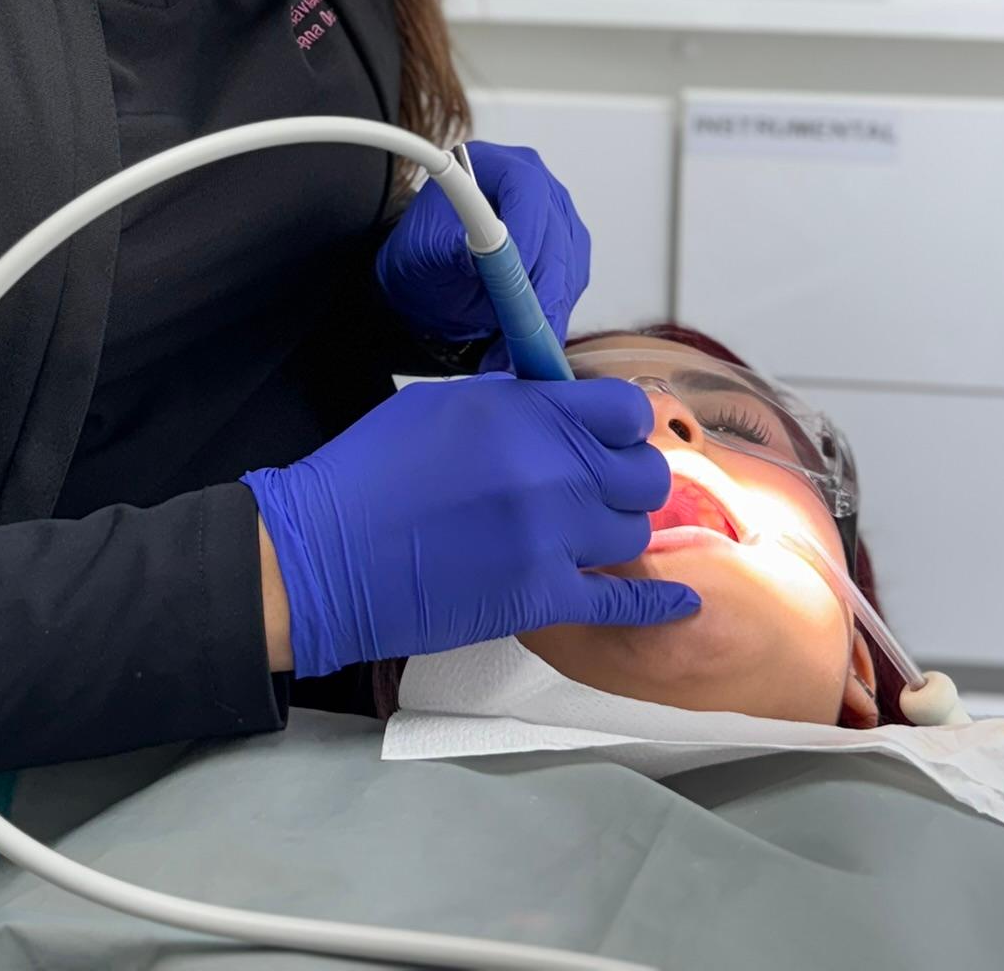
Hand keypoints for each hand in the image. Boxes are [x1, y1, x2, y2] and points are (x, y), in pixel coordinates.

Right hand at [244, 373, 696, 678]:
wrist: (324, 554)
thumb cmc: (369, 474)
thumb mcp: (443, 404)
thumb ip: (515, 401)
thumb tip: (560, 402)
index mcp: (523, 413)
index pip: (624, 408)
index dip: (621, 422)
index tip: (608, 435)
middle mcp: (548, 470)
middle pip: (643, 473)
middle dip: (626, 477)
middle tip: (599, 486)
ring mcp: (549, 537)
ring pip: (634, 533)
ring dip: (613, 532)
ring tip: (580, 533)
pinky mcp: (540, 598)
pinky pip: (624, 601)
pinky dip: (656, 603)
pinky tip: (678, 600)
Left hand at [376, 140, 589, 349]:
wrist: (428, 272)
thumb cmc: (422, 254)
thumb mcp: (423, 253)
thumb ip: (449, 252)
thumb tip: (477, 260)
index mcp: (494, 165)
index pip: (525, 189)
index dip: (526, 233)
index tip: (515, 281)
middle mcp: (534, 183)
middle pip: (556, 233)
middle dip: (541, 290)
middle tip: (524, 334)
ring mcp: (556, 214)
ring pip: (570, 264)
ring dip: (548, 311)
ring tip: (517, 350)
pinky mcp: (568, 248)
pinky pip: (572, 283)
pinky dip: (553, 314)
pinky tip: (528, 340)